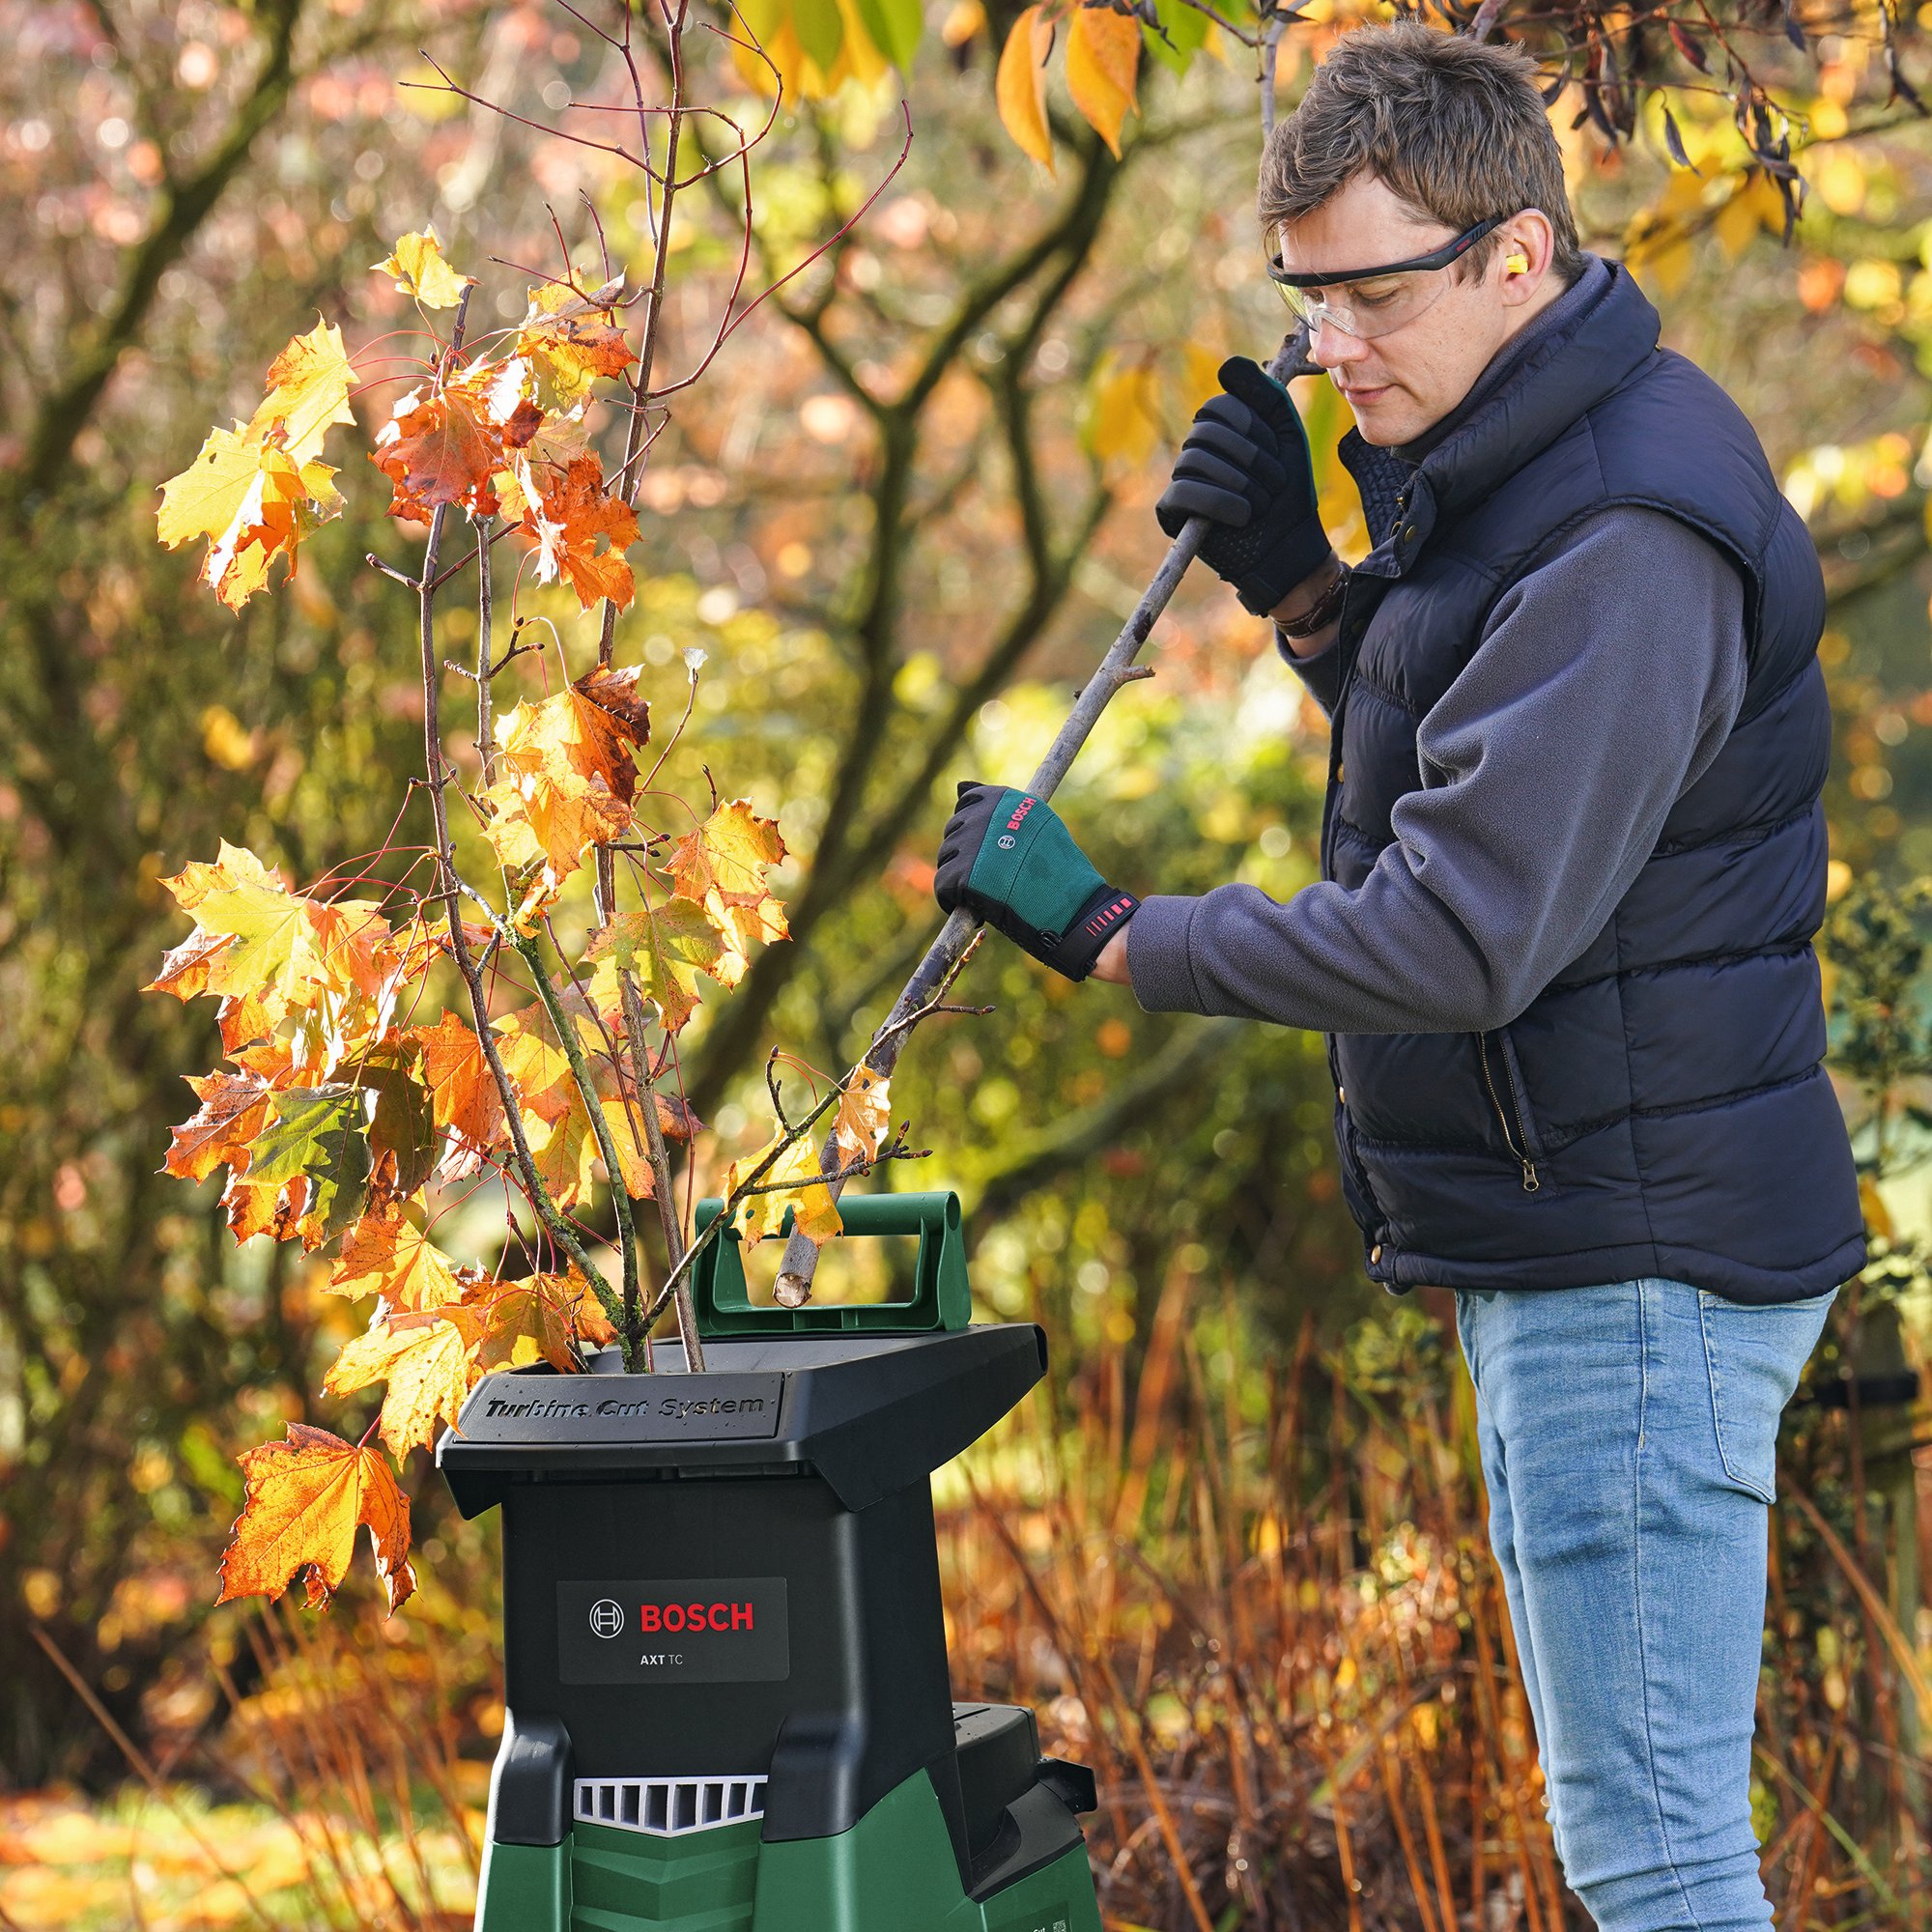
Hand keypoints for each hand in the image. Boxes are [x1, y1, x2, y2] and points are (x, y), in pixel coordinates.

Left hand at [934, 781, 1137, 981]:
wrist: (1071, 908)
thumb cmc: (1058, 871)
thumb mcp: (1035, 825)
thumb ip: (999, 809)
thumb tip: (959, 787)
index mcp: (1006, 799)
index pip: (968, 802)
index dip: (972, 826)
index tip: (985, 847)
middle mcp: (987, 816)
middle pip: (954, 831)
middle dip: (965, 854)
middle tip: (993, 876)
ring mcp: (974, 845)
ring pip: (946, 858)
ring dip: (958, 876)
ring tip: (987, 892)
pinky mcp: (965, 875)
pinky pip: (942, 886)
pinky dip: (952, 900)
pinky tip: (976, 908)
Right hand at [1155, 356, 1330, 616]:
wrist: (1289, 544)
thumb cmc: (1288, 491)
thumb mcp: (1286, 433)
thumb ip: (1264, 394)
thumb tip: (1226, 365)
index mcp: (1218, 430)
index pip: (1218, 407)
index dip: (1251, 427)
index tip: (1277, 452)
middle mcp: (1195, 451)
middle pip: (1205, 431)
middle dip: (1250, 458)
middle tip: (1272, 484)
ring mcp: (1181, 480)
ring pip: (1195, 460)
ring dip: (1241, 484)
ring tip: (1259, 505)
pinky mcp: (1172, 513)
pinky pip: (1184, 493)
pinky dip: (1219, 503)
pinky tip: (1242, 517)